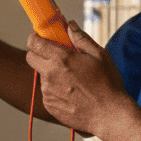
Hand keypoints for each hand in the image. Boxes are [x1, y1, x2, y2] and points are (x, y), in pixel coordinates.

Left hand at [25, 21, 128, 135]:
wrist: (109, 115)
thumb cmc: (108, 84)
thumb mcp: (99, 55)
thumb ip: (80, 38)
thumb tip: (69, 25)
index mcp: (61, 58)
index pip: (33, 42)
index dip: (35, 38)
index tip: (42, 39)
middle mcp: (50, 74)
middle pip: (30, 58)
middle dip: (39, 54)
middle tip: (55, 56)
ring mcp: (48, 91)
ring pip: (41, 75)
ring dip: (50, 73)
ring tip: (71, 79)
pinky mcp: (49, 104)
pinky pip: (47, 91)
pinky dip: (55, 89)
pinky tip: (72, 92)